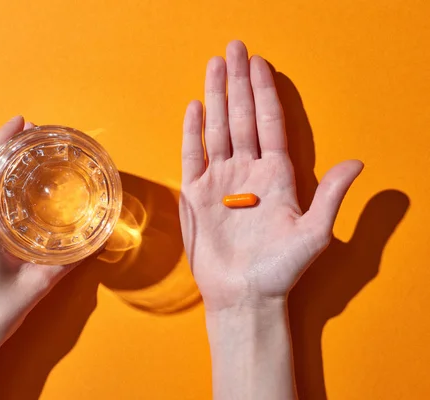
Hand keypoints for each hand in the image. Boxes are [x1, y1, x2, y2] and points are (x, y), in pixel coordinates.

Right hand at [180, 41, 362, 311]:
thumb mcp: (314, 233)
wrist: (244, 295)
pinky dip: (193, 132)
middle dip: (238, 82)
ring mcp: (220, 182)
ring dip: (216, 97)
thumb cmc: (280, 269)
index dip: (265, 93)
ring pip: (218, 129)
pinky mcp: (196, 196)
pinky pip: (193, 156)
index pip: (270, 124)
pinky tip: (196, 108)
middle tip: (235, 48)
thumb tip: (357, 162)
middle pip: (242, 117)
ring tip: (215, 66)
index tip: (261, 64)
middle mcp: (247, 173)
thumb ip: (330, 195)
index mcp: (276, 176)